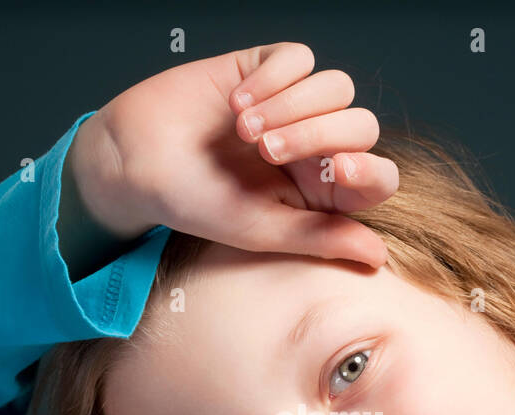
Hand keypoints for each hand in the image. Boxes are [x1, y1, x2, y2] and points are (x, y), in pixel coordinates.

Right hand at [67, 41, 397, 267]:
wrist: (136, 161)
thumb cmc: (196, 203)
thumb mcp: (262, 230)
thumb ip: (321, 238)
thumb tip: (377, 256)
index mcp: (324, 190)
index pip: (376, 175)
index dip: (369, 170)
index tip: (338, 169)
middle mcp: (317, 145)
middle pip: (361, 124)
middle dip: (318, 133)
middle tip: (264, 152)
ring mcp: (295, 103)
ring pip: (336, 86)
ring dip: (292, 105)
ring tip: (243, 131)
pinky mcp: (266, 67)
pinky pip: (299, 58)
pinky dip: (273, 78)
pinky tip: (236, 102)